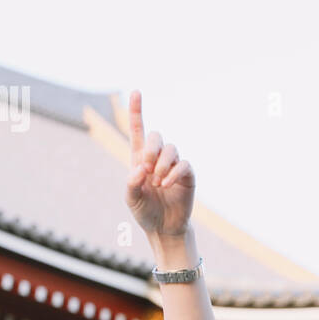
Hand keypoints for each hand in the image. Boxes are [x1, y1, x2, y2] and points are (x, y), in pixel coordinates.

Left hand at [125, 89, 194, 238]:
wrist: (163, 228)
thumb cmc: (145, 212)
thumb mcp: (131, 199)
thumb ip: (131, 184)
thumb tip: (140, 168)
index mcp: (139, 159)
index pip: (137, 130)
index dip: (136, 111)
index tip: (135, 91)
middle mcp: (157, 158)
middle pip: (156, 136)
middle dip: (150, 149)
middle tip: (146, 168)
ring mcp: (173, 165)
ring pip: (171, 149)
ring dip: (162, 164)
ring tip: (157, 183)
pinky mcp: (187, 175)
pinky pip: (184, 165)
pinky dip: (174, 173)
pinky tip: (166, 184)